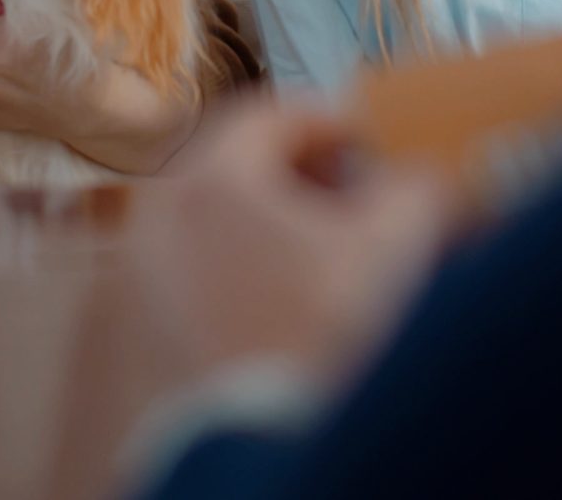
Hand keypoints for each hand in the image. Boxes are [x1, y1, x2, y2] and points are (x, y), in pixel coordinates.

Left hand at [128, 98, 453, 384]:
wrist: (261, 446)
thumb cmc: (319, 339)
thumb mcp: (392, 248)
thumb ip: (414, 193)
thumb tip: (423, 184)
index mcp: (211, 180)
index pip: (271, 115)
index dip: (332, 121)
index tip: (368, 139)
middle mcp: (158, 219)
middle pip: (233, 169)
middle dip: (300, 177)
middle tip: (350, 196)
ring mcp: (139, 280)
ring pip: (208, 227)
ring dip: (267, 228)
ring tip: (322, 259)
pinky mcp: (139, 337)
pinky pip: (189, 279)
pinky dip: (236, 275)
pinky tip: (282, 309)